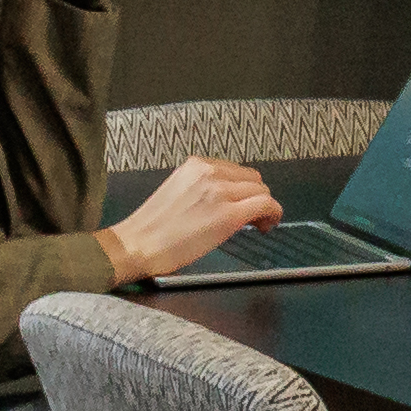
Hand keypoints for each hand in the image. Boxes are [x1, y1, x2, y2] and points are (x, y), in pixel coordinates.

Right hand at [100, 155, 280, 282]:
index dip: (244, 188)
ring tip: (256, 224)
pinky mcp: (229, 215)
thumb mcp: (178, 191)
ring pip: (262, 191)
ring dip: (264, 207)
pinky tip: (266, 226)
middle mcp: (210, 172)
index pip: (236, 170)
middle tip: (252, 217)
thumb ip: (203, 187)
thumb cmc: (152, 228)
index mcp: (196, 165)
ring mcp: (220, 192)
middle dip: (255, 196)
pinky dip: (273, 214)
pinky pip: (266, 205)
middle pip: (253, 178)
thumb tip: (226, 196)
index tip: (243, 202)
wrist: (137, 245)